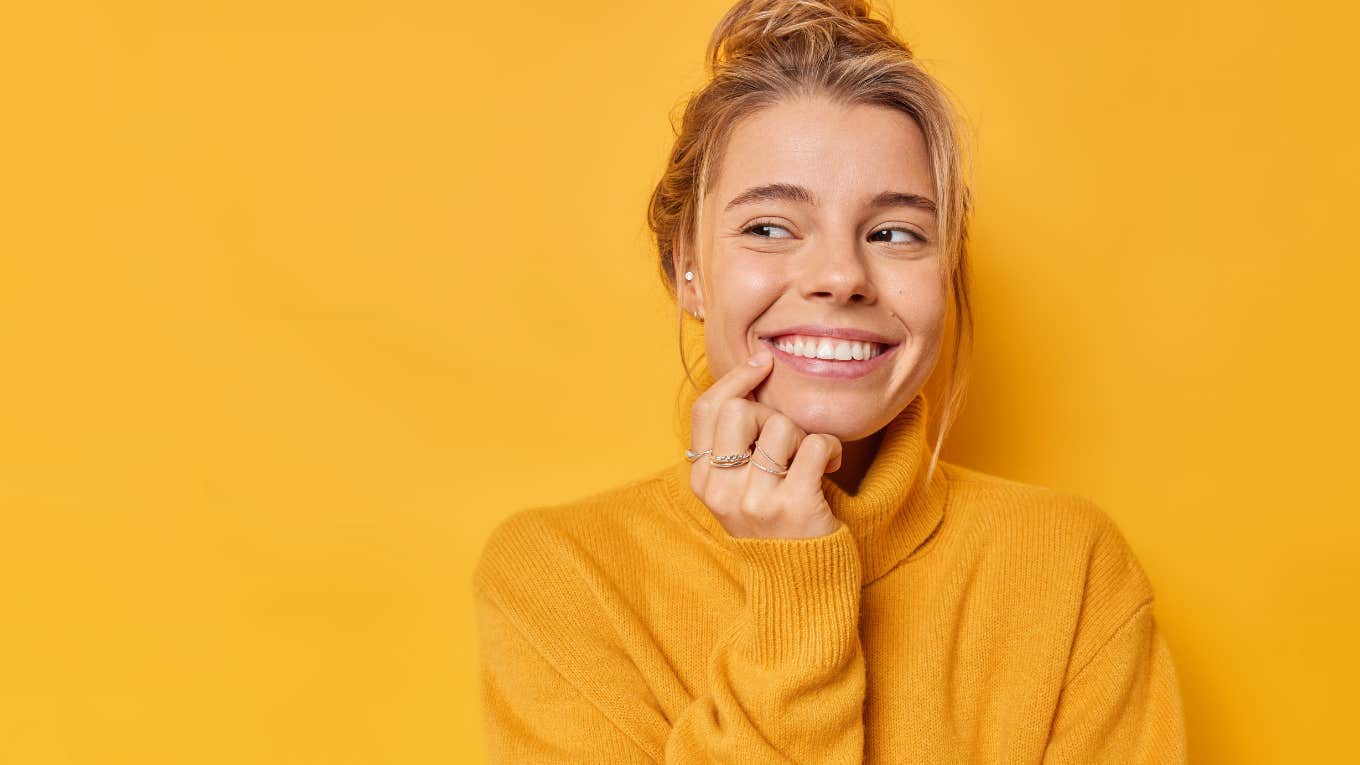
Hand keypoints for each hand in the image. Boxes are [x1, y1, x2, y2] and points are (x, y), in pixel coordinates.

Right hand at [687, 349, 843, 538]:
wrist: (797, 587)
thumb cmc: (772, 525)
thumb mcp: (735, 489)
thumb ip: (733, 445)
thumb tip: (753, 373)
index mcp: (703, 481)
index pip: (707, 409)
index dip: (736, 378)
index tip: (763, 363)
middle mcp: (722, 491)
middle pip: (740, 410)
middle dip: (771, 413)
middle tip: (787, 440)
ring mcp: (756, 501)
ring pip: (780, 426)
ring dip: (803, 435)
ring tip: (809, 459)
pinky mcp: (794, 507)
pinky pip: (815, 445)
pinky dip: (831, 448)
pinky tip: (831, 464)